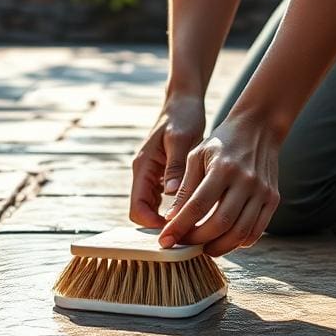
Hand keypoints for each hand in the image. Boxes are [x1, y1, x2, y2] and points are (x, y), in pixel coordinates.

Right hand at [129, 94, 205, 227]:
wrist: (183, 102)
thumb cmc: (183, 116)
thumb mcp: (181, 138)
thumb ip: (175, 166)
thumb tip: (171, 193)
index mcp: (143, 167)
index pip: (138, 209)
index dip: (154, 224)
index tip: (178, 228)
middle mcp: (144, 174)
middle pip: (144, 213)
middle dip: (162, 226)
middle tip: (190, 233)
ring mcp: (153, 175)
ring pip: (154, 209)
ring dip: (170, 219)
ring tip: (195, 225)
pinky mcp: (163, 175)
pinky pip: (164, 199)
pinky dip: (176, 208)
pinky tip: (197, 210)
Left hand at [159, 114, 280, 255]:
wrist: (259, 128)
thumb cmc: (222, 142)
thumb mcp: (197, 157)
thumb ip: (185, 188)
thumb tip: (172, 219)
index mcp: (223, 168)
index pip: (198, 206)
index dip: (180, 227)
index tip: (165, 240)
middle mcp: (246, 181)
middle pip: (220, 223)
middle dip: (198, 240)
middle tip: (183, 243)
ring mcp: (263, 191)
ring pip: (240, 232)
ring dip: (219, 247)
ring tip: (203, 247)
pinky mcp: (273, 199)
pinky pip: (256, 230)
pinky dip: (239, 242)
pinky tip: (225, 241)